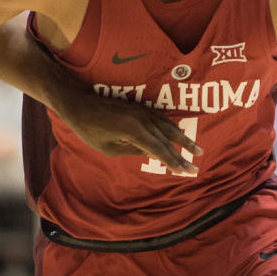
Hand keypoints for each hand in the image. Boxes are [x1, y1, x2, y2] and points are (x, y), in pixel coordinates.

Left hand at [51, 84, 202, 174]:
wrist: (80, 103)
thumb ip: (134, 151)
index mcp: (134, 131)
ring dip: (183, 139)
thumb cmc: (90, 130)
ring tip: (197, 149)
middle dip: (181, 155)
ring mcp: (143, 110)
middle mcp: (142, 119)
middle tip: (195, 167)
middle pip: (167, 139)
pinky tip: (179, 134)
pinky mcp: (140, 107)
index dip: (174, 162)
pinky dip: (172, 128)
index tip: (186, 172)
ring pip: (168, 127)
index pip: (159, 149)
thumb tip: (153, 154)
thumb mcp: (110, 148)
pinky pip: (161, 118)